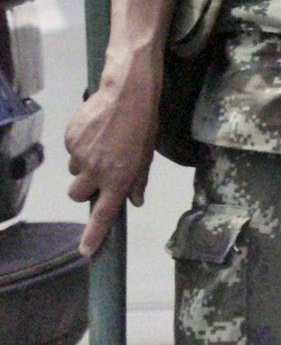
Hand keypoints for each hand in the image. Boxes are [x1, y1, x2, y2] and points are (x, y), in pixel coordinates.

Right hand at [65, 65, 160, 256]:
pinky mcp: (69, 140)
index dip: (94, 234)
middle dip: (83, 188)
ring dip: (83, 164)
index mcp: (119, 178)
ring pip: (73, 170)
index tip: (85, 251)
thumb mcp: (147, 155)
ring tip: (101, 143)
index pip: (103, 213)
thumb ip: (139, 180)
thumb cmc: (143, 125)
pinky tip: (95, 130)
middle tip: (97, 173)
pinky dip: (80, 145)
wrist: (127, 93)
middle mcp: (96, 171)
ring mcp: (80, 155)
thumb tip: (135, 202)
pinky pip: (71, 150)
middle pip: (76, 194)